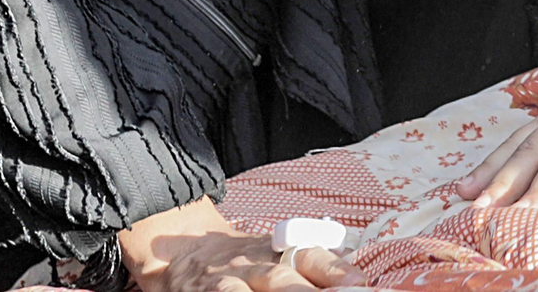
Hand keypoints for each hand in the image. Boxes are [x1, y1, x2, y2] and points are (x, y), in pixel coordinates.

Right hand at [120, 197, 361, 290]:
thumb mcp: (272, 252)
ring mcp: (225, 280)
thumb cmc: (238, 259)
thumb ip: (310, 261)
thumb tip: (352, 268)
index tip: (358, 282)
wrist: (178, 252)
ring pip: (249, 291)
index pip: (310, 255)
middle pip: (282, 278)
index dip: (334, 269)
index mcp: (276, 250)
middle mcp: (253, 263)